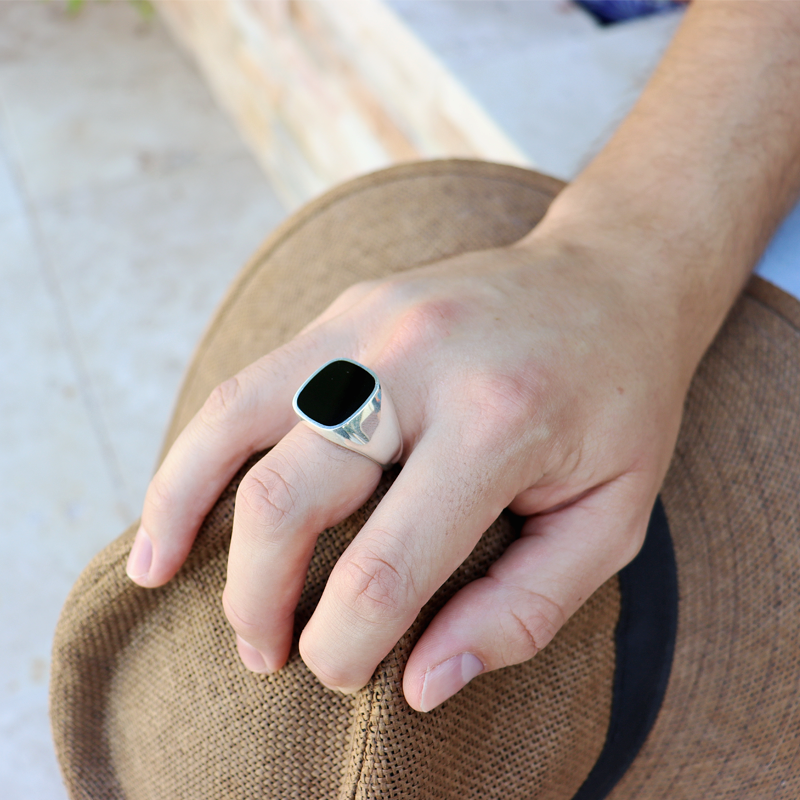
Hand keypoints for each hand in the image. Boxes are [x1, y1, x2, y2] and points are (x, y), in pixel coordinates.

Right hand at [127, 225, 695, 711]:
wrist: (612, 276)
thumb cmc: (621, 403)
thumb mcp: (611, 521)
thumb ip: (522, 611)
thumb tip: (422, 683)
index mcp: (497, 422)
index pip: (385, 569)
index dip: (345, 647)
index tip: (342, 673)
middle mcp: (418, 361)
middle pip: (288, 500)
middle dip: (259, 600)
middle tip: (267, 652)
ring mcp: (369, 320)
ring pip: (235, 424)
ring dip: (186, 513)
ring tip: (162, 577)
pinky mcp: (346, 308)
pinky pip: (249, 383)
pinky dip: (199, 449)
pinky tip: (180, 500)